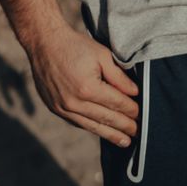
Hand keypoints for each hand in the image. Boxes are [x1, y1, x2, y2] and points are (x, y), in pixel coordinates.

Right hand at [24, 21, 139, 145]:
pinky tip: (102, 131)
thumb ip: (119, 76)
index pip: (116, 103)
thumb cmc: (75, 45)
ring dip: (110, 134)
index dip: (131, 110)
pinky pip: (78, 123)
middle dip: (124, 126)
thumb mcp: (102, 55)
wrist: (44, 44)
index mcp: (88, 88)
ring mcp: (63, 108)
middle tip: (138, 132)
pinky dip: (92, 128)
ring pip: (92, 126)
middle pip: (106, 118)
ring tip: (124, 141)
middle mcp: (74, 102)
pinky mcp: (55, 109)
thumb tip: (134, 93)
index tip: (142, 114)